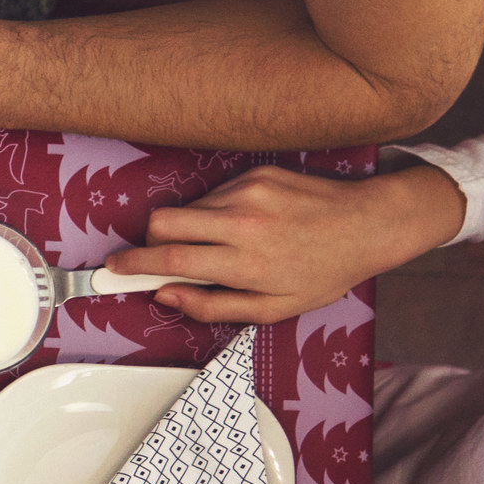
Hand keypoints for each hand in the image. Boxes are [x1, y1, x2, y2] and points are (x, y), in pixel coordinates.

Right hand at [104, 163, 465, 323]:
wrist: (369, 224)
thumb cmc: (324, 272)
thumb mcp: (272, 308)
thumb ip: (212, 306)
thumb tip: (168, 296)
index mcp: (244, 263)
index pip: (170, 260)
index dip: (133, 264)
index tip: (114, 268)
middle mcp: (242, 223)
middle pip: (163, 223)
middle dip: (151, 241)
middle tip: (162, 257)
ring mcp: (248, 193)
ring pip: (187, 208)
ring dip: (189, 228)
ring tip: (222, 243)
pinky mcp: (256, 174)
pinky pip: (213, 194)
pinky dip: (215, 211)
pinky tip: (245, 224)